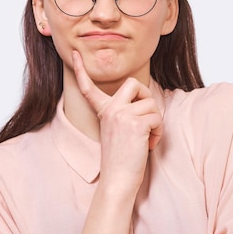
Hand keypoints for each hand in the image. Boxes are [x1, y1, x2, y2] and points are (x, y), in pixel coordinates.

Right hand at [71, 50, 162, 188]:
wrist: (118, 180)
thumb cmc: (121, 159)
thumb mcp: (117, 130)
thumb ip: (125, 114)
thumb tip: (146, 101)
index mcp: (103, 111)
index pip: (89, 87)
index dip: (81, 69)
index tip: (74, 53)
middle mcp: (110, 110)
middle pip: (134, 84)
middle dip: (147, 97)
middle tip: (146, 117)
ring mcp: (122, 115)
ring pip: (151, 105)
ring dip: (155, 123)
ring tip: (146, 139)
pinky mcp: (136, 123)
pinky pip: (157, 118)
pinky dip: (158, 132)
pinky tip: (149, 144)